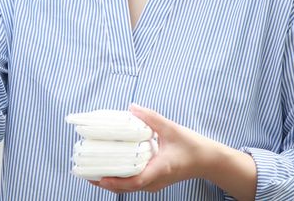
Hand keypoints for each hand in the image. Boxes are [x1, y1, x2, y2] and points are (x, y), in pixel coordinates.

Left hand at [90, 103, 210, 193]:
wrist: (208, 160)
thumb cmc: (192, 146)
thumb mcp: (171, 128)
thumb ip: (151, 118)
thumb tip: (131, 107)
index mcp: (160, 169)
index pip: (136, 181)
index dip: (116, 182)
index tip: (100, 178)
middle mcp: (155, 180)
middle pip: (126, 186)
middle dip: (105, 181)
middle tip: (85, 171)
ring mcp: (154, 182)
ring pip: (128, 185)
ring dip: (110, 179)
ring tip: (91, 170)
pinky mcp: (154, 179)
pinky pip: (133, 181)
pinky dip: (120, 176)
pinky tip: (109, 166)